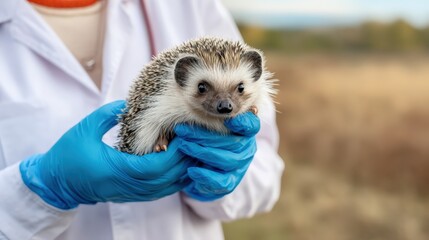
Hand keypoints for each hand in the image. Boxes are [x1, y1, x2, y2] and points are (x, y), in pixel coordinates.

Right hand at [20, 101, 191, 208]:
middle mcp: (128, 186)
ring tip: (193, 150)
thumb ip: (107, 114)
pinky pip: (161, 191)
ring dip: (183, 171)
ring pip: (167, 188)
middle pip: (167, 178)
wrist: (57, 184)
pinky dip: (175, 179)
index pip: (156, 166)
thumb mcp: (85, 129)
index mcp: (117, 170)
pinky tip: (182, 165)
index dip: (175, 153)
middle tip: (196, 140)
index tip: (185, 135)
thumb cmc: (68, 155)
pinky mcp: (133, 195)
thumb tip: (128, 103)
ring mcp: (131, 193)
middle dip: (186, 160)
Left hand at [176, 112, 259, 200]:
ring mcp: (239, 166)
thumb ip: (206, 114)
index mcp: (244, 130)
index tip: (230, 120)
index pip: (251, 125)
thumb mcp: (206, 123)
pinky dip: (205, 176)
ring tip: (183, 145)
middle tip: (182, 129)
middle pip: (233, 142)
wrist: (202, 166)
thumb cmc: (204, 137)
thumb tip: (192, 96)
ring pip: (227, 160)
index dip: (243, 123)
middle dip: (204, 135)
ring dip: (202, 152)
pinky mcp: (230, 182)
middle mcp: (246, 148)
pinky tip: (191, 170)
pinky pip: (221, 182)